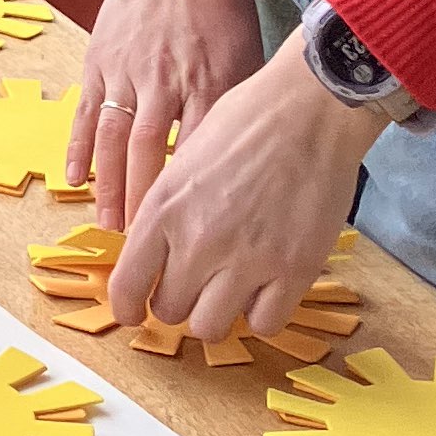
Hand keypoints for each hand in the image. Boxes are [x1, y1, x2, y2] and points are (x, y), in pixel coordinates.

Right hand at [69, 0, 264, 230]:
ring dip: (111, 188)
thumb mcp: (244, 55)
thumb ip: (236, 108)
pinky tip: (75, 180)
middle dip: (149, 207)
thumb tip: (243, 165)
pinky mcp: (99, 58)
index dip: (200, 200)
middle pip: (154, 155)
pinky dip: (78, 147)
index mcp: (211, 81)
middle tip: (149, 250)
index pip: (203, 154)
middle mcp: (167, 80)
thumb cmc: (219, 5)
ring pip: (116, 140)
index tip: (201, 241)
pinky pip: (85, 110)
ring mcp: (127, 70)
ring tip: (111, 228)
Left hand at [108, 36, 364, 340]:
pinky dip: (262, 312)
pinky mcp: (294, 270)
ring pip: (211, 327)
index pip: (127, 287)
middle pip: (169, 312)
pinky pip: (265, 324)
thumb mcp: (183, 161)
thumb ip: (164, 212)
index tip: (135, 309)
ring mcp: (248, 259)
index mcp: (163, 209)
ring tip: (229, 288)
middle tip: (194, 284)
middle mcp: (199, 240)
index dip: (128, 306)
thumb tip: (150, 256)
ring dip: (217, 312)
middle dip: (178, 301)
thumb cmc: (246, 121)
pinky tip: (266, 287)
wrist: (309, 107)